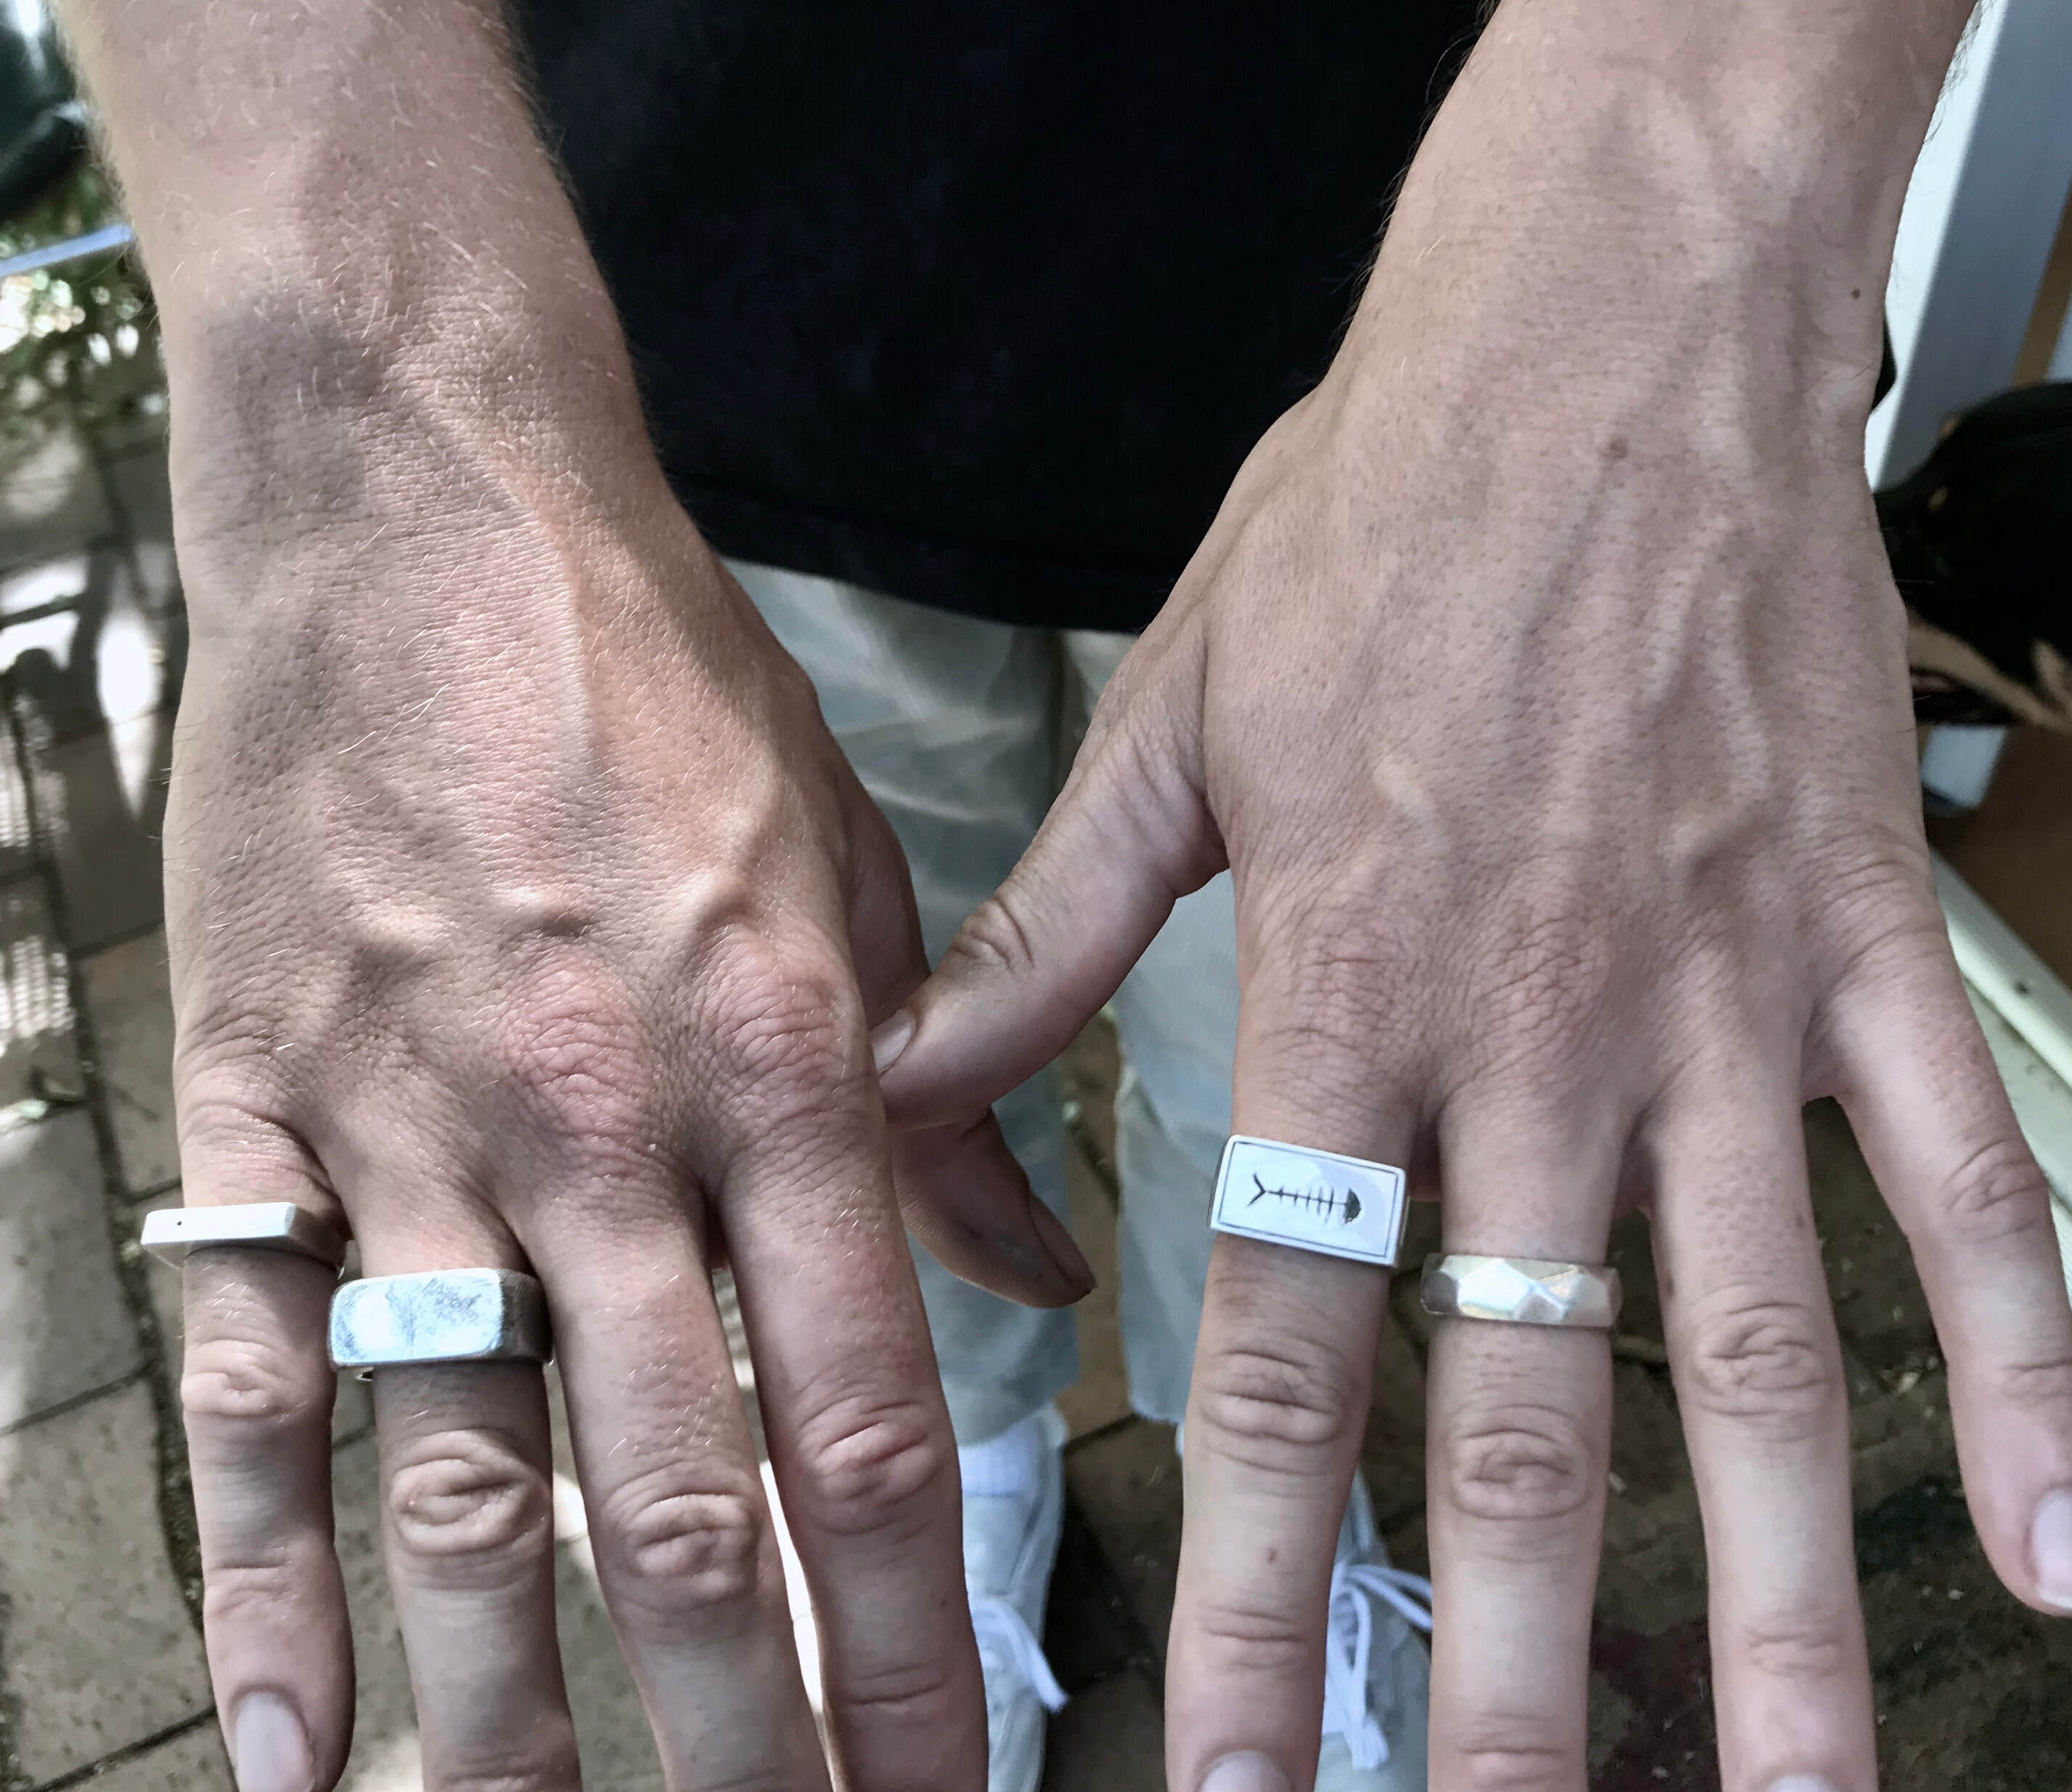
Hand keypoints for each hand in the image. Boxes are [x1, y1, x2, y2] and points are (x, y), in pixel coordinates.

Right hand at [164, 415, 1086, 1790]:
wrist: (434, 507)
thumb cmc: (659, 684)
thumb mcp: (851, 866)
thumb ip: (940, 1099)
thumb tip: (1042, 1278)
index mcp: (780, 1064)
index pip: (869, 1421)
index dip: (915, 1639)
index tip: (951, 1779)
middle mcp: (604, 1123)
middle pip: (685, 1493)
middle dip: (747, 1724)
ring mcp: (413, 1122)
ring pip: (467, 1473)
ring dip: (518, 1704)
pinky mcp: (255, 1100)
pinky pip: (248, 1374)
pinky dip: (264, 1572)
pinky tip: (296, 1741)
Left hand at [874, 5, 2071, 1785]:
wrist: (1603, 339)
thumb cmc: (1381, 516)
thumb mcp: (1170, 717)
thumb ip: (1046, 930)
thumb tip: (910, 1079)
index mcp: (1347, 985)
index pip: (1286, 1336)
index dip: (1253, 1567)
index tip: (1236, 1749)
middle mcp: (1540, 1030)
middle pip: (1524, 1400)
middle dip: (1507, 1653)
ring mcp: (1726, 997)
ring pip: (1751, 1341)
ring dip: (1776, 1591)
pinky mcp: (1859, 935)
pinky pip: (1965, 1176)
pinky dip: (2029, 1357)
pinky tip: (2066, 1548)